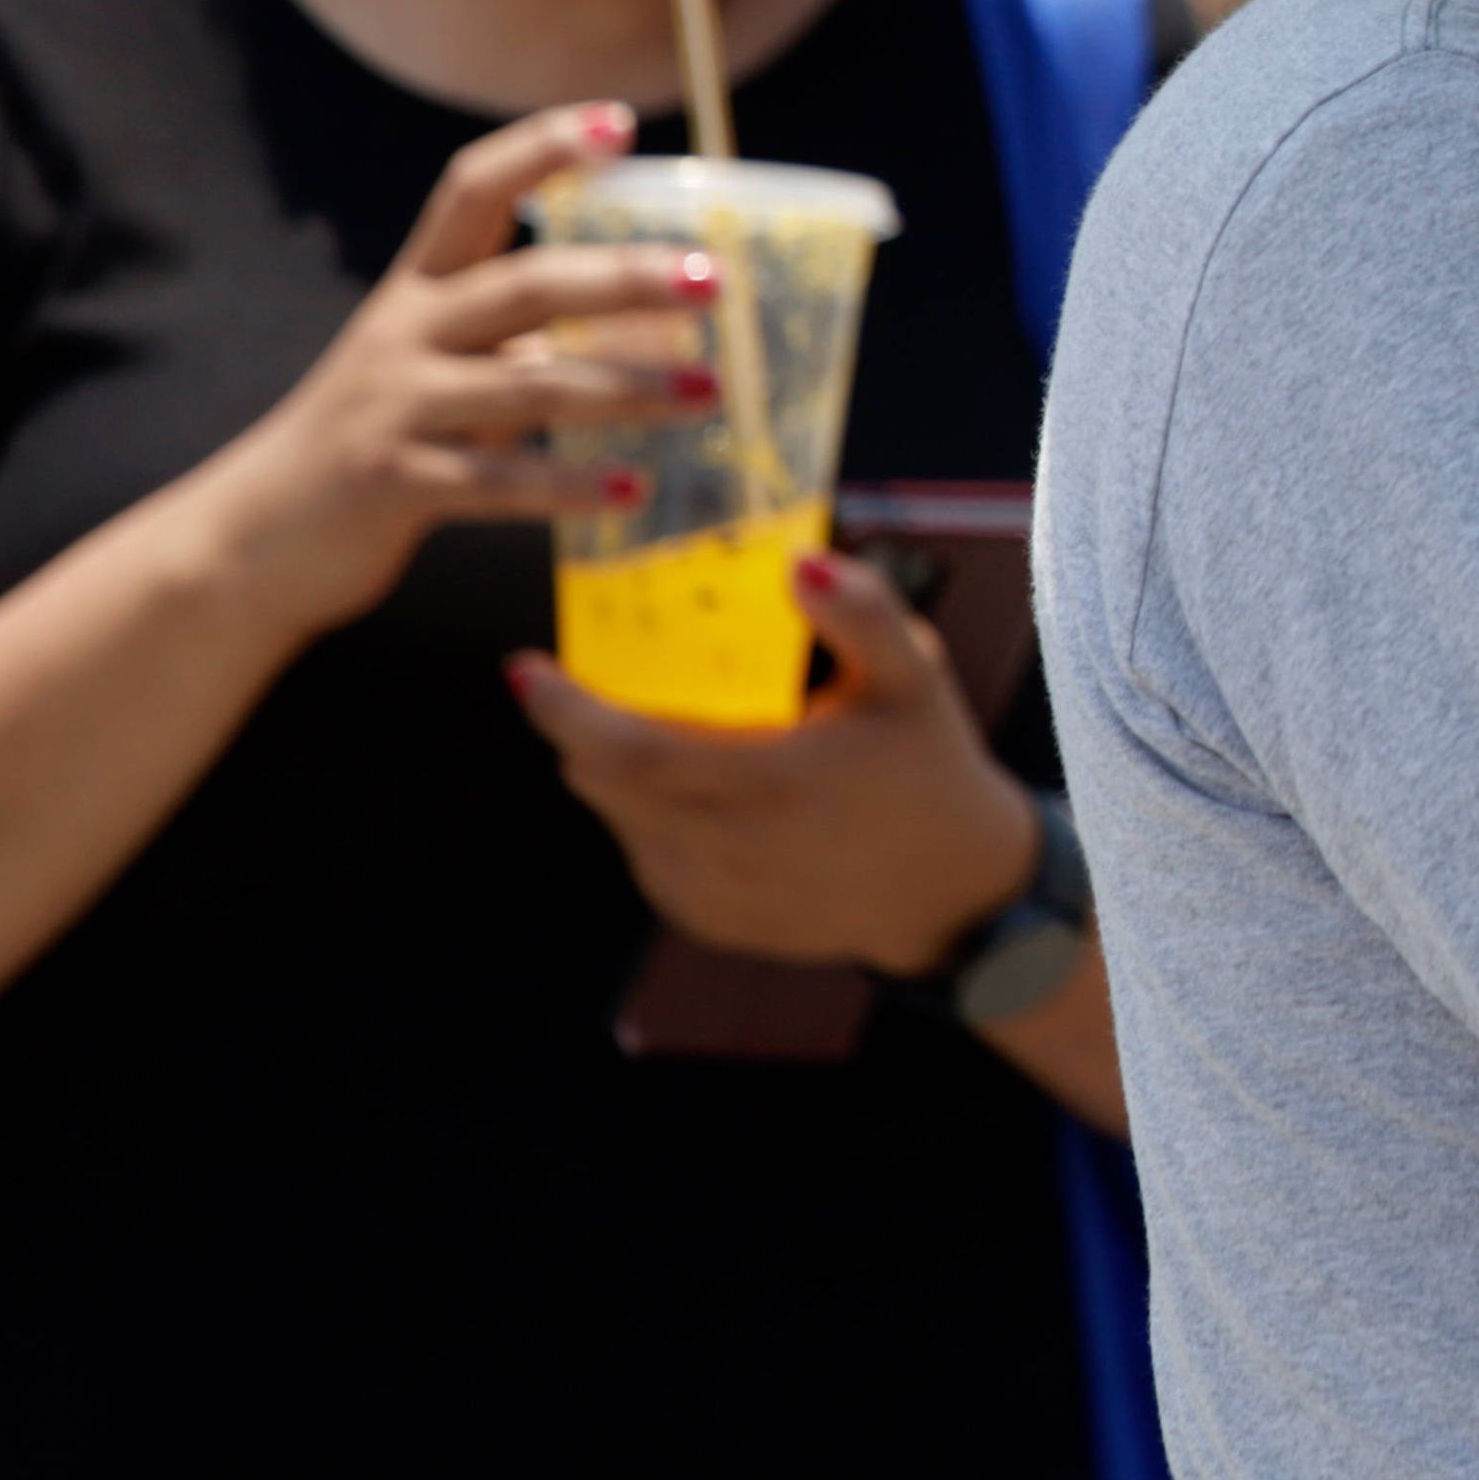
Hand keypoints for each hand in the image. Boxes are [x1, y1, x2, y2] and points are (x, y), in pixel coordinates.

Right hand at [172, 105, 718, 643]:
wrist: (252, 537)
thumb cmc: (371, 439)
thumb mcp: (437, 370)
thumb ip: (520, 343)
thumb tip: (645, 325)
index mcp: (417, 289)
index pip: (472, 190)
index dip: (541, 149)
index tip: (620, 122)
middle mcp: (404, 333)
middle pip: (526, 284)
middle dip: (625, 278)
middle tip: (713, 279)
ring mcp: (395, 407)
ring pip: (530, 384)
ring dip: (629, 389)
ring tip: (708, 391)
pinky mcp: (393, 482)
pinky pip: (500, 479)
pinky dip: (571, 488)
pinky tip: (633, 492)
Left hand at [508, 550, 1040, 973]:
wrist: (951, 888)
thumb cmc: (929, 767)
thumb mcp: (913, 677)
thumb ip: (861, 613)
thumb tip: (799, 560)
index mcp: (767, 781)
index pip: (631, 749)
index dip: (567, 712)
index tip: (527, 670)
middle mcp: (726, 847)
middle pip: (603, 783)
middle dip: (579, 730)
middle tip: (588, 683)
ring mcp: (712, 893)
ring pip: (619, 818)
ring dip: (617, 771)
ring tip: (664, 730)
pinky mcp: (709, 919)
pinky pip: (647, 854)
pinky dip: (648, 815)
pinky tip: (702, 790)